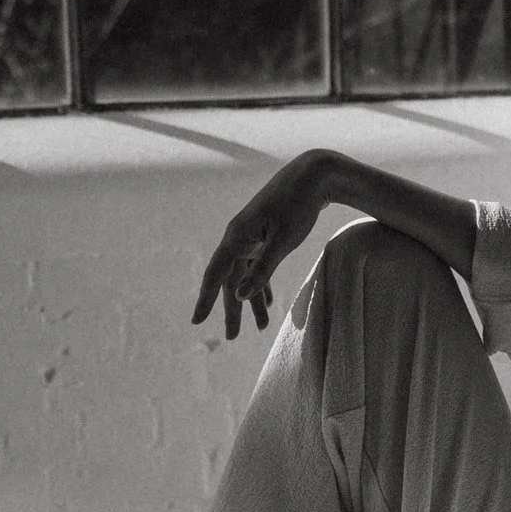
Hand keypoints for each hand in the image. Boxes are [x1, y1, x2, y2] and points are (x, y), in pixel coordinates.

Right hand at [194, 151, 342, 338]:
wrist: (313, 174)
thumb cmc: (298, 205)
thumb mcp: (282, 241)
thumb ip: (262, 269)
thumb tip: (241, 296)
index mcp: (237, 237)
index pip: (215, 275)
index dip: (206, 300)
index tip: (197, 321)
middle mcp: (239, 238)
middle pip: (231, 280)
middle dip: (232, 309)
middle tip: (233, 337)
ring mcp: (251, 236)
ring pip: (246, 275)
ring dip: (252, 300)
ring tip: (258, 328)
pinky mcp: (264, 235)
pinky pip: (257, 266)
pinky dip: (262, 284)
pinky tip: (268, 301)